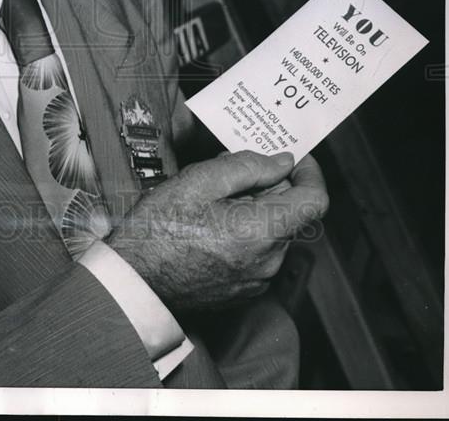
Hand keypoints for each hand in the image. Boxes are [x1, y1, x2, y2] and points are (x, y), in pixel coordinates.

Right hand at [108, 150, 327, 312]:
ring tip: (213, 199)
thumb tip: (282, 162)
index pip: (315, 200)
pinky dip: (246, 233)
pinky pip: (259, 253)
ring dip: (255, 209)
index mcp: (261, 231)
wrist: (133, 280)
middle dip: (269, 186)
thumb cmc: (158, 229)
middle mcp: (268, 261)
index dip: (310, 172)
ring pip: (273, 232)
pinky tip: (212, 224)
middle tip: (231, 170)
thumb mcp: (199, 181)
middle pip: (290, 213)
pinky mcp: (244, 291)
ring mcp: (257, 280)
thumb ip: (248, 167)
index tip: (294, 157)